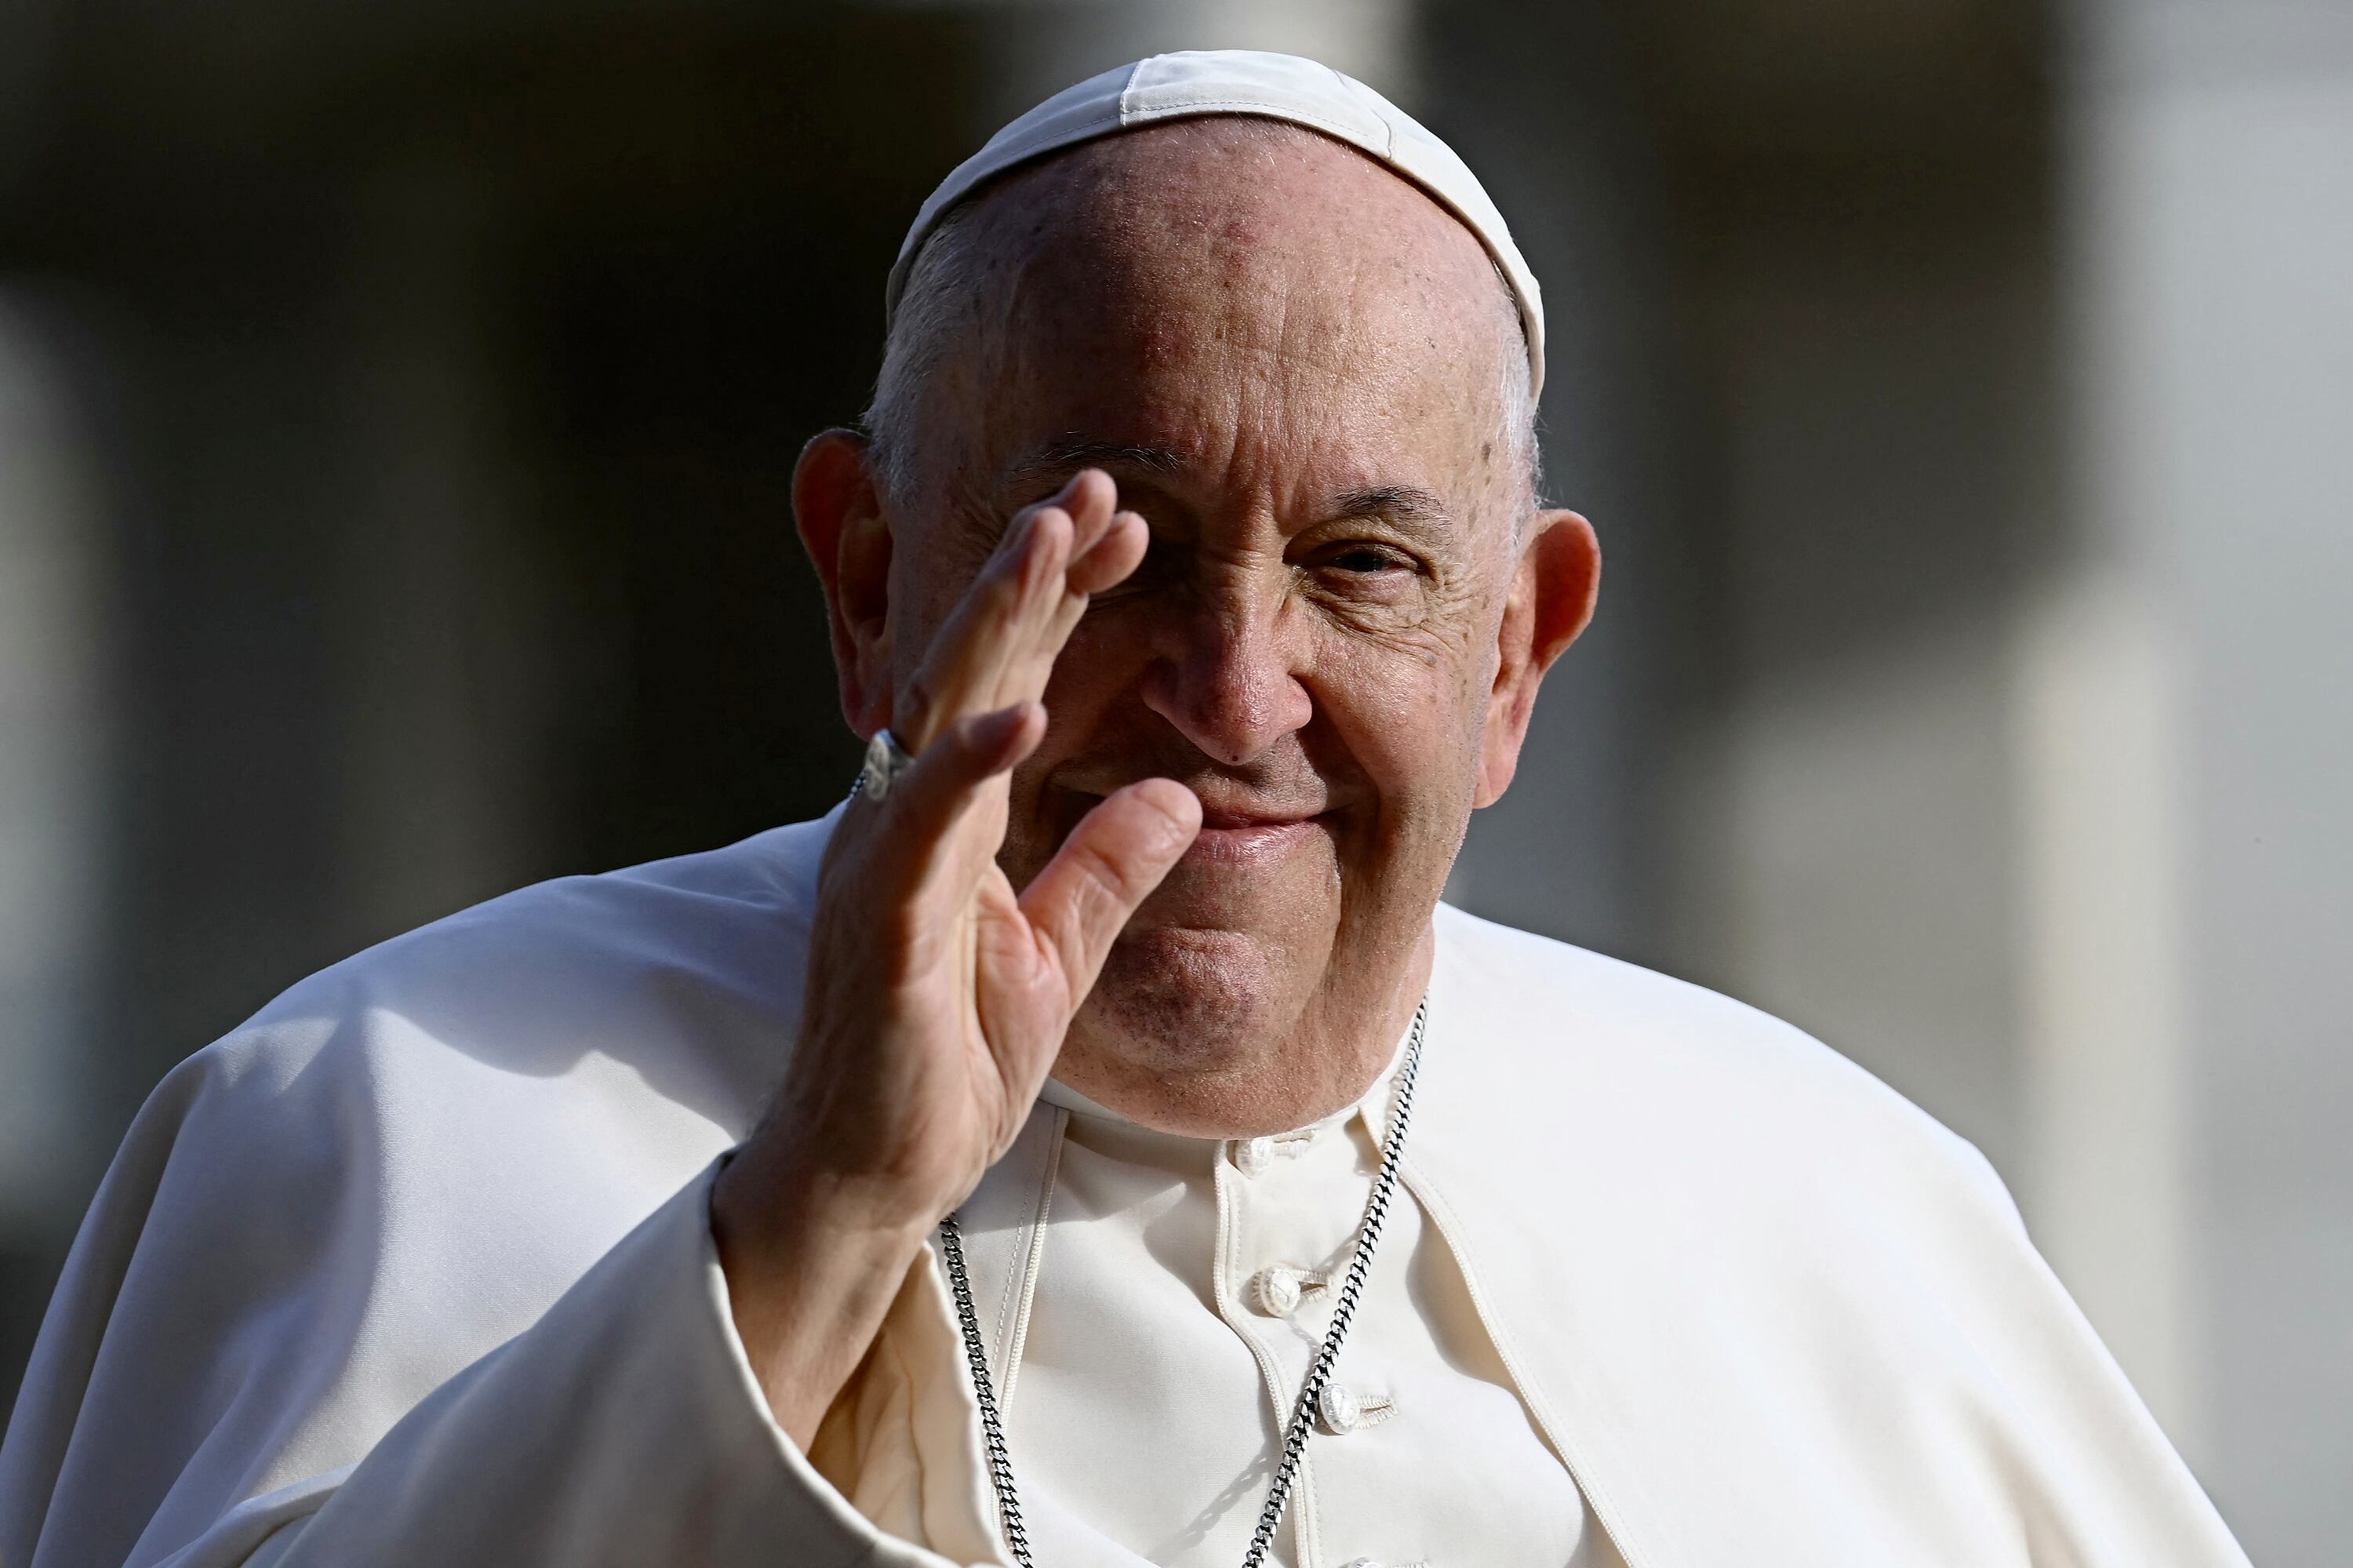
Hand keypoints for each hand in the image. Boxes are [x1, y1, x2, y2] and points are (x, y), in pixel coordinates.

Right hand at [713, 468, 1200, 1440]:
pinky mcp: (881, 920)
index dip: (1066, 602)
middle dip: (1032, 570)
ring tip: (1054, 539)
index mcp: (952, 815)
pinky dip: (969, 764)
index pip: (1013, 679)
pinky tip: (1021, 712)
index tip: (1135, 530)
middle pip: (972, 665)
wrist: (880, 1173)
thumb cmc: (949, 1062)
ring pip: (939, 711)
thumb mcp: (1059, 954)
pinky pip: (924, 828)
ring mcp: (887, 859)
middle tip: (1096, 484)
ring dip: (998, 620)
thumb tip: (1175, 794)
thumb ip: (1110, 868)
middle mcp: (908, 814)